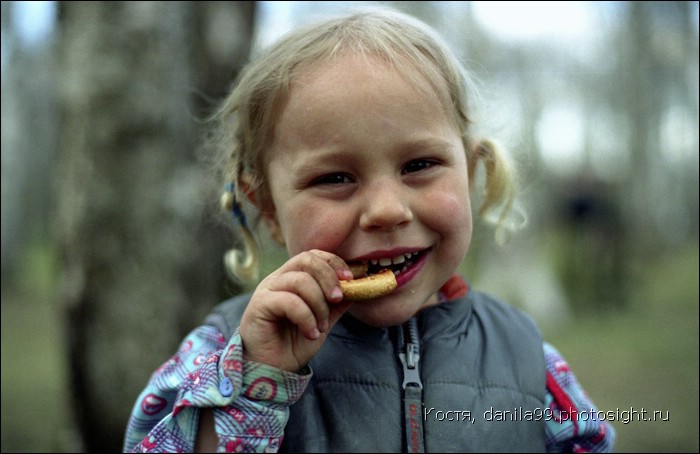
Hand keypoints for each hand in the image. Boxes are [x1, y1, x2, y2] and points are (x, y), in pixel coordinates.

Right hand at [239, 249, 353, 371]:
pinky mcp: (259, 305)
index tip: (350, 280)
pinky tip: (310, 333)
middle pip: (306, 259)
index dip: (334, 263)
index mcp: (292, 278)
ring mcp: (267, 290)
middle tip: (338, 299)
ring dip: (318, 304)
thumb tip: (358, 287)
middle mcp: (277, 279)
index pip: (313, 256)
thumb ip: (337, 304)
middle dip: (328, 278)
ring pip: (300, 280)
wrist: (271, 370)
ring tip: (321, 326)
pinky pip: (289, 301)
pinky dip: (306, 318)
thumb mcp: (322, 321)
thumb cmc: (293, 344)